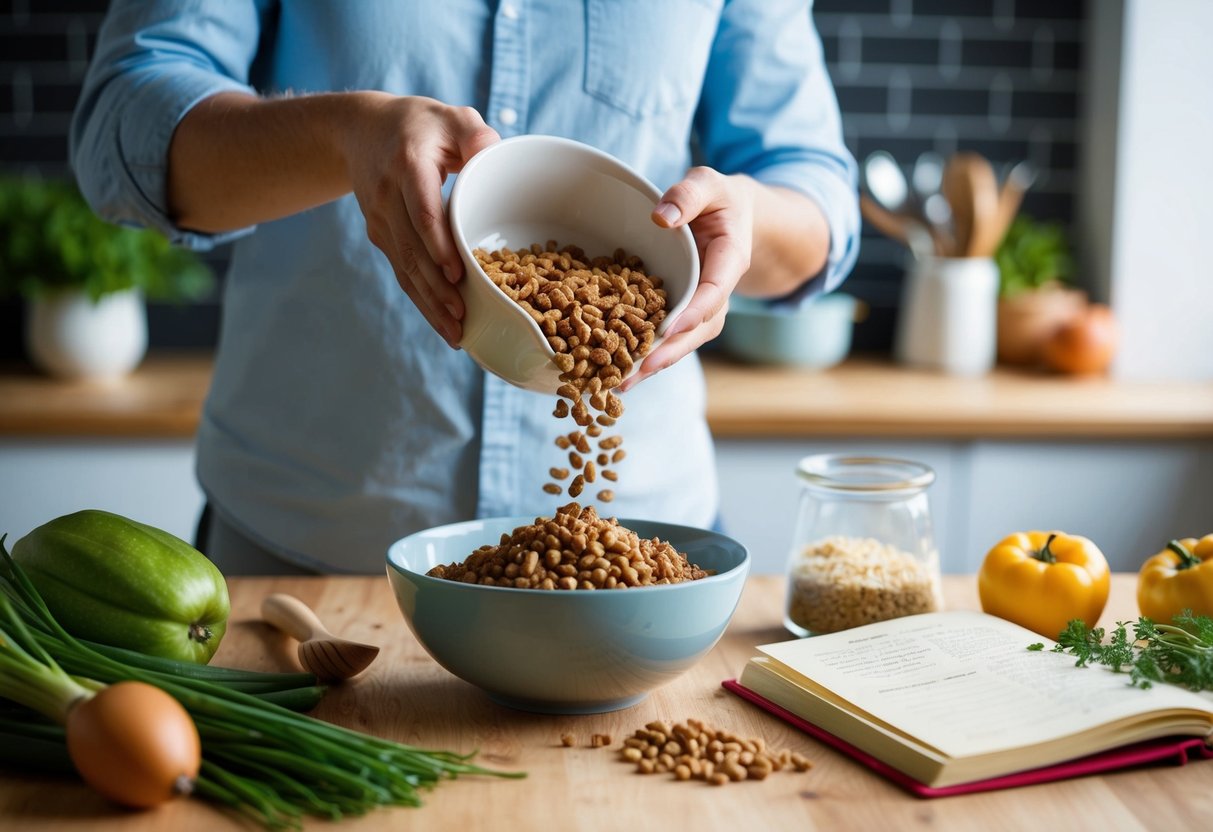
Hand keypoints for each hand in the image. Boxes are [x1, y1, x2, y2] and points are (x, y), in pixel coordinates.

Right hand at [340, 95, 498, 347]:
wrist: (360, 130)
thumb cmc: (420, 125)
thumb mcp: (451, 117)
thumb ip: (474, 132)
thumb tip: (490, 152)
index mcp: (409, 165)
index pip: (421, 210)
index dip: (437, 244)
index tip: (456, 273)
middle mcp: (388, 196)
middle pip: (411, 250)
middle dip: (436, 288)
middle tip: (462, 318)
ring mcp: (380, 219)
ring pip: (404, 268)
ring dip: (428, 304)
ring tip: (455, 333)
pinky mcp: (381, 236)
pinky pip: (401, 271)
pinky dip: (421, 300)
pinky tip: (442, 323)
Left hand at [619, 167, 753, 390]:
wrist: (732, 216)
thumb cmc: (718, 198)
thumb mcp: (709, 183)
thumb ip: (689, 193)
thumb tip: (662, 216)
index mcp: (730, 261)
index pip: (715, 291)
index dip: (693, 312)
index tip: (669, 329)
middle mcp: (718, 292)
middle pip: (698, 330)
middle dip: (668, 353)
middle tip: (637, 371)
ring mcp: (702, 308)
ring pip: (683, 342)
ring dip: (653, 364)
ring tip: (619, 383)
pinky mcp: (684, 314)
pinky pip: (669, 338)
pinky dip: (646, 355)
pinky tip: (616, 371)